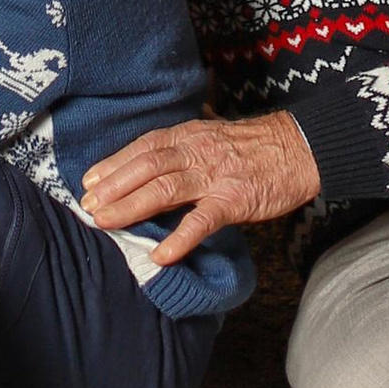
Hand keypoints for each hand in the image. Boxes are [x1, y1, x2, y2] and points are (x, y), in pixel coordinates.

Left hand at [81, 110, 319, 269]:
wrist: (300, 148)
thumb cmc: (257, 144)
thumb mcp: (215, 132)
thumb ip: (186, 142)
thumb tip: (157, 151)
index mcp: (190, 134)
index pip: (144, 147)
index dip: (114, 163)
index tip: (89, 180)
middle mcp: (196, 151)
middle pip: (146, 166)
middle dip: (113, 187)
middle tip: (87, 207)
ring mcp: (214, 176)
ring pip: (164, 189)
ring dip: (131, 206)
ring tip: (107, 223)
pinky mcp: (234, 200)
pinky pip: (202, 220)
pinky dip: (179, 238)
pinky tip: (160, 255)